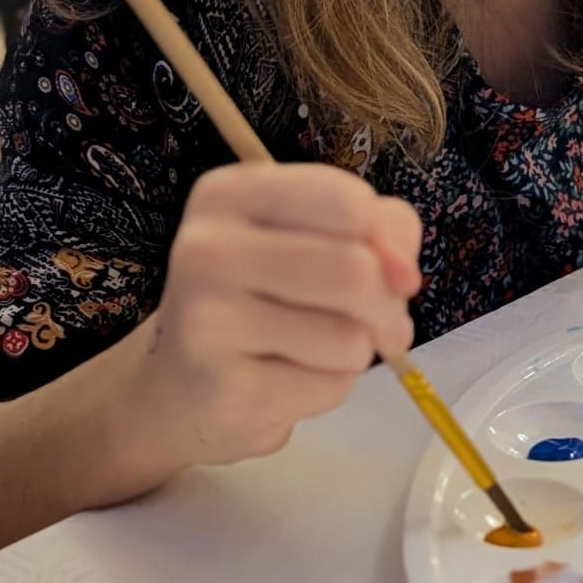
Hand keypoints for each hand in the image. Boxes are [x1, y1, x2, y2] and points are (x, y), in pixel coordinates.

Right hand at [133, 161, 422, 469]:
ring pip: (350, 337)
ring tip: (308, 349)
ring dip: (353, 351)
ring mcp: (207, 321)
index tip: (377, 263)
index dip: (385, 241)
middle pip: (356, 271)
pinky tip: (284, 380)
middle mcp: (207, 248)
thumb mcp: (314, 236)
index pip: (349, 202)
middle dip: (382, 304)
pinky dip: (328, 389)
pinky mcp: (224, 388)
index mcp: (230, 194)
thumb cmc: (261, 297)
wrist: (178, 386)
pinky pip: (329, 387)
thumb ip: (379, 229)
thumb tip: (403, 275)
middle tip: (366, 319)